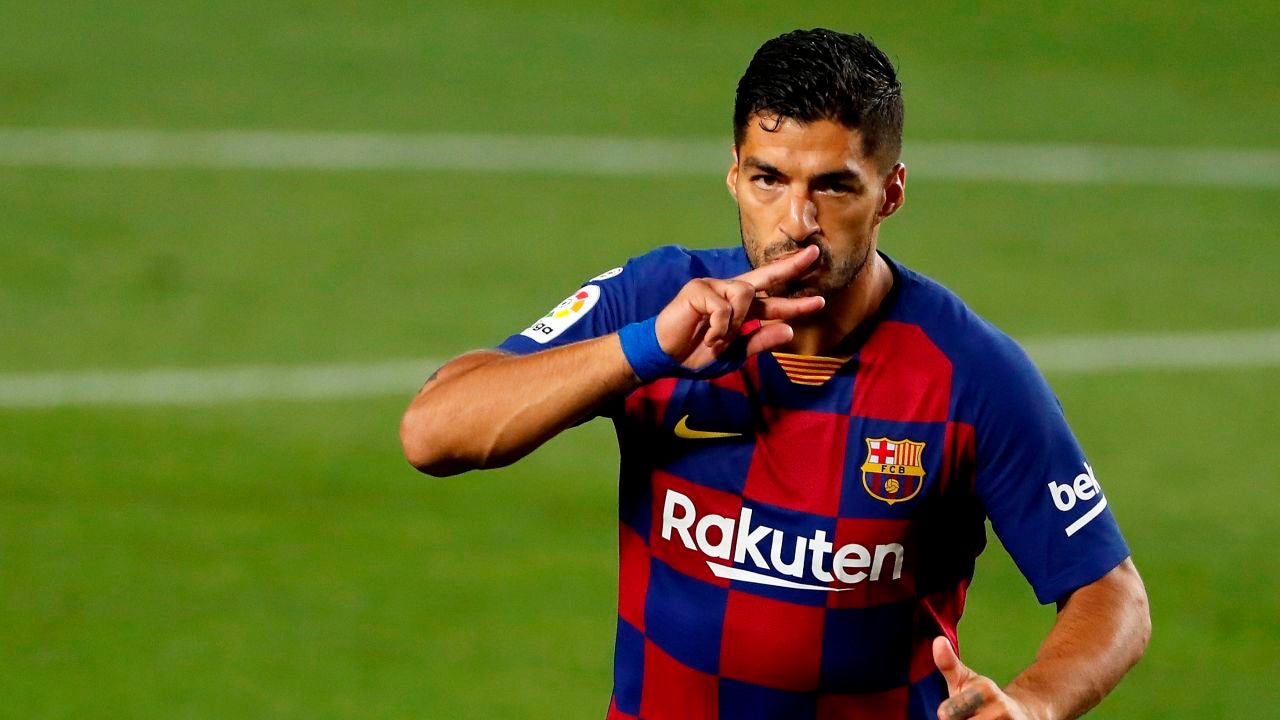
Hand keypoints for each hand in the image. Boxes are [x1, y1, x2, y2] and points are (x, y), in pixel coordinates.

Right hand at [654, 245, 824, 370]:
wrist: (666, 357)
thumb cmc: (697, 353)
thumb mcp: (734, 354)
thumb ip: (759, 341)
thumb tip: (789, 331)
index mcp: (741, 308)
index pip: (773, 299)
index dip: (796, 301)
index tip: (820, 301)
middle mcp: (731, 291)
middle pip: (765, 275)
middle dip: (791, 266)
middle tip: (814, 254)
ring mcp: (714, 287)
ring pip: (745, 293)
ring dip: (737, 322)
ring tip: (720, 339)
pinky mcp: (698, 289)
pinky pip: (723, 307)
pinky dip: (720, 328)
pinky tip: (709, 337)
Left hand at [933, 637, 1039, 719]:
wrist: (1022, 713)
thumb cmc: (982, 698)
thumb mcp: (965, 680)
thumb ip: (948, 664)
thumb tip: (938, 640)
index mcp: (984, 691)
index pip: (946, 713)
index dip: (947, 714)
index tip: (952, 711)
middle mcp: (1000, 710)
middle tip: (969, 716)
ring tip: (978, 719)